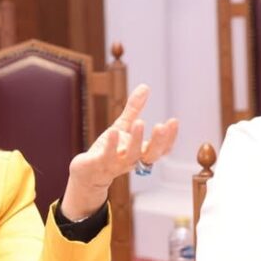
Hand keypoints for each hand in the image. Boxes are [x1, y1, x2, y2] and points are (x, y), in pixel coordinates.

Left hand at [62, 84, 177, 219]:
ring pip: (130, 156)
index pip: (160, 149)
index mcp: (140, 152)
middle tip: (161, 126)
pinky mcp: (99, 164)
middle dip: (158, 141)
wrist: (86, 174)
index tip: (173, 121)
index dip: (169, 138)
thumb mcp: (121, 126)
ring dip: (136, 140)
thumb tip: (145, 86)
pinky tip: (113, 131)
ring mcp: (116, 164)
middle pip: (149, 154)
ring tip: (140, 122)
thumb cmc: (107, 150)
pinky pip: (107, 156)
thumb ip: (134, 109)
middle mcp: (131, 160)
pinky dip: (111, 145)